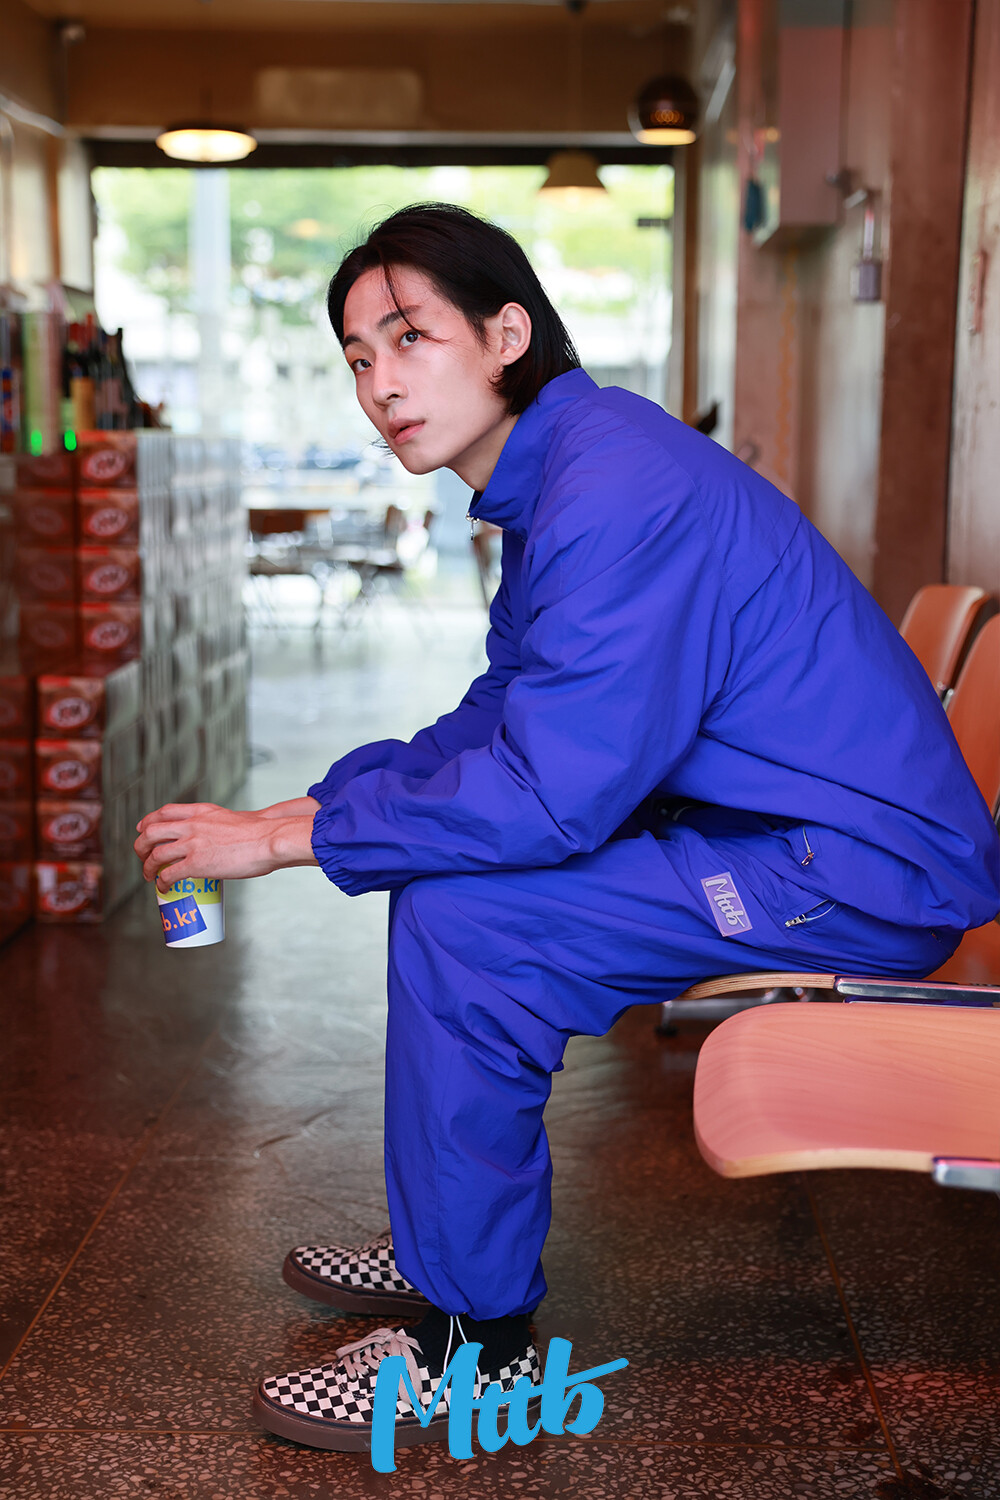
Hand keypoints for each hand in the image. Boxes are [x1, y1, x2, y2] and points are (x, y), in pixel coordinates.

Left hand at [134, 803, 316, 891]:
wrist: (269, 840)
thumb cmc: (259, 832)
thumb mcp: (231, 818)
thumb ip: (217, 824)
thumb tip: (215, 835)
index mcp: (200, 812)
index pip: (164, 812)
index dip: (148, 821)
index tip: (143, 829)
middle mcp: (192, 825)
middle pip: (152, 832)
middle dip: (141, 846)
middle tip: (143, 856)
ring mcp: (192, 844)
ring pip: (155, 855)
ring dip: (147, 867)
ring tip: (149, 876)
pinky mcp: (196, 864)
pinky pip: (169, 874)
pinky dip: (161, 882)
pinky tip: (163, 887)